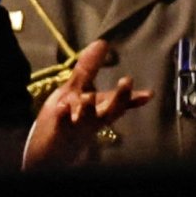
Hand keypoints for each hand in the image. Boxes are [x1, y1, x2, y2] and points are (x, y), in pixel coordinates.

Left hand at [23, 39, 151, 168]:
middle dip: (119, 98)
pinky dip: (63, 117)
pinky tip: (62, 107)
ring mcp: (75, 128)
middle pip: (109, 111)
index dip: (132, 98)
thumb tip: (102, 42)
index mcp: (96, 110)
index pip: (118, 103)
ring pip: (86, 120)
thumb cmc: (65, 121)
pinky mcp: (57, 134)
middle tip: (127, 82)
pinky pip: (61, 126)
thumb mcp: (76, 91)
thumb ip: (88, 70)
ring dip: (89, 108)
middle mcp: (90, 120)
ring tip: (90, 96)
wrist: (45, 154)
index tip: (149, 93)